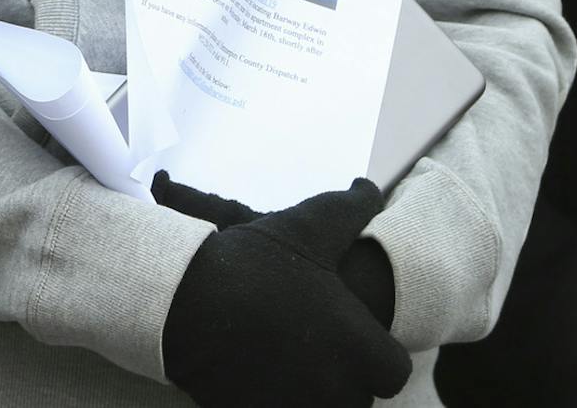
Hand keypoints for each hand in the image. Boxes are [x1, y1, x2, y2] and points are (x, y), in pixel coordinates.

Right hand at [159, 178, 410, 407]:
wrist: (183, 298)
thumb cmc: (254, 264)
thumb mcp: (308, 227)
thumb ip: (350, 209)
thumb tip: (370, 189)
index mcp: (360, 349)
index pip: (393, 371)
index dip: (375, 353)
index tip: (352, 335)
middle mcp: (338, 389)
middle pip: (357, 395)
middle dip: (342, 373)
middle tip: (313, 343)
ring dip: (311, 390)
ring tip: (286, 358)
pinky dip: (274, 397)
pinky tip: (258, 372)